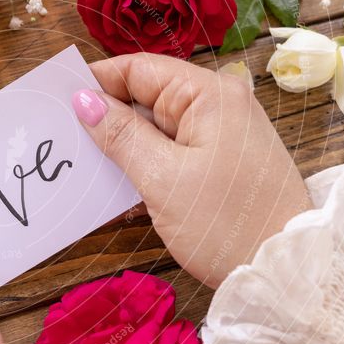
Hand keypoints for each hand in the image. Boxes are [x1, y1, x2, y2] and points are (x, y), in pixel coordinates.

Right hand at [73, 53, 311, 287]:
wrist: (285, 274)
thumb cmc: (225, 224)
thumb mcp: (163, 178)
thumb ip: (121, 135)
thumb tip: (83, 99)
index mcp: (209, 95)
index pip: (139, 69)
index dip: (97, 82)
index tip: (58, 103)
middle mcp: (218, 105)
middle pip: (147, 96)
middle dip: (107, 117)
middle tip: (66, 141)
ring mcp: (221, 134)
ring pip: (156, 126)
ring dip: (124, 145)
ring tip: (86, 165)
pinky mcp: (220, 161)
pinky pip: (172, 150)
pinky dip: (145, 163)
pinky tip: (120, 183)